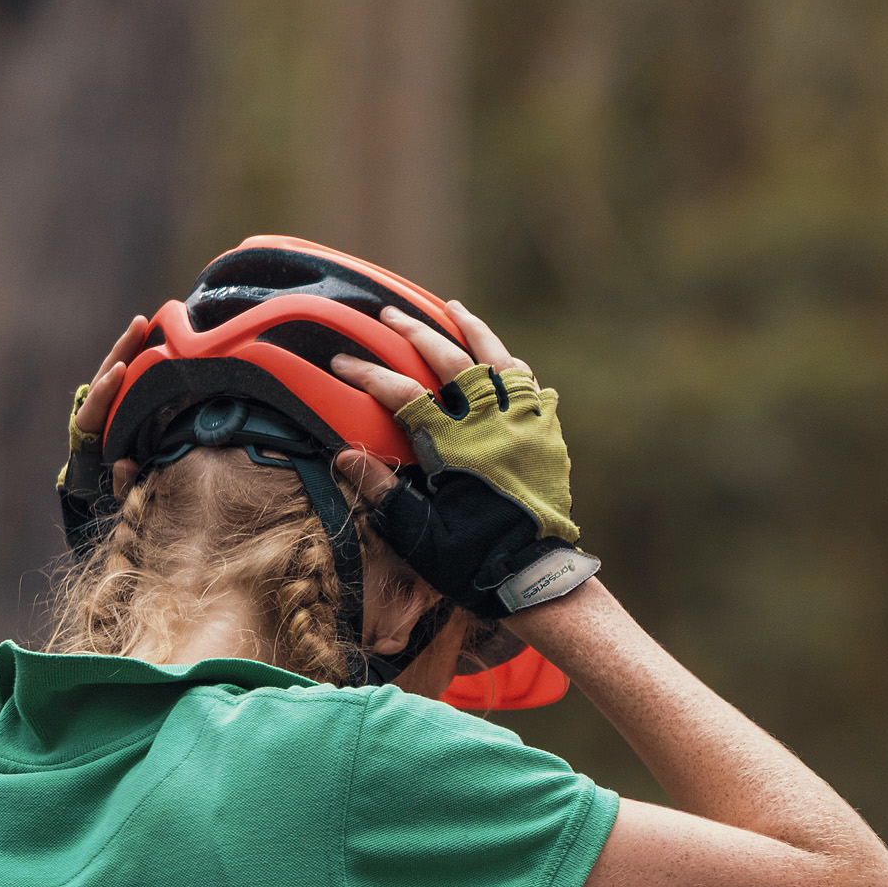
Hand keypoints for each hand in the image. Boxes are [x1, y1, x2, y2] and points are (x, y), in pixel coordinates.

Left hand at [63, 312, 156, 500]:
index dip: (106, 389)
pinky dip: (139, 358)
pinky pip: (128, 377)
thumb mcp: (118, 494)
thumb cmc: (113, 490)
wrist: (104, 487)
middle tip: (139, 326)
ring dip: (130, 347)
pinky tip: (156, 338)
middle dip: (120, 351)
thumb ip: (121, 484)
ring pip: (115, 370)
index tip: (120, 370)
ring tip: (145, 322)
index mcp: (89, 435)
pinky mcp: (120, 401)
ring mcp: (106, 405)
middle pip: (103, 377)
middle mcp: (95, 414)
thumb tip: (126, 462)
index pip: (94, 407)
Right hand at [328, 303, 596, 619]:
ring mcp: (523, 425)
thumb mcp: (418, 534)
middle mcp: (491, 425)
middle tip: (388, 314)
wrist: (534, 577)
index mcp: (455, 446)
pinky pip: (531, 386)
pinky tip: (501, 357)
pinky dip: (512, 366)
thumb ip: (382, 491)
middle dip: (415, 332)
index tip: (341, 362)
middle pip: (450, 360)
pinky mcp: (546, 436)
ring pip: (498, 360)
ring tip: (452, 309)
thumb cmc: (471, 560)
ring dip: (472, 330)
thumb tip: (345, 453)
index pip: (403, 393)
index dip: (368, 374)